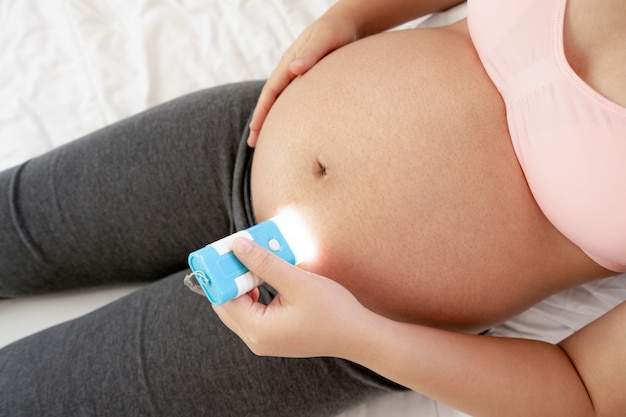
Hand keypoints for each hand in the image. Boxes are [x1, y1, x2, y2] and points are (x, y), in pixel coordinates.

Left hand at [213, 237, 371, 358]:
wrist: (357, 335)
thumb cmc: (332, 311)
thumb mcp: (297, 282)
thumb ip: (265, 263)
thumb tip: (237, 246)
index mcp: (257, 330)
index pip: (224, 297)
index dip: (222, 271)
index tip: (226, 248)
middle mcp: (255, 339)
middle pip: (227, 303)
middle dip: (231, 275)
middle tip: (240, 248)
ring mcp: (263, 339)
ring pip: (239, 305)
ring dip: (243, 281)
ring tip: (255, 259)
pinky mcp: (272, 335)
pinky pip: (252, 310)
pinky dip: (254, 291)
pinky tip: (266, 275)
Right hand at [247, 14, 359, 146]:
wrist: (347, 25)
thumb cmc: (337, 31)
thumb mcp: (325, 39)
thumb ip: (311, 53)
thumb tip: (295, 69)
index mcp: (289, 63)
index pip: (271, 91)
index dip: (262, 111)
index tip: (254, 128)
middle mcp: (290, 72)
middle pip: (272, 100)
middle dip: (261, 121)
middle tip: (252, 144)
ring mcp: (299, 78)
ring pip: (282, 103)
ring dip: (274, 121)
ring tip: (266, 143)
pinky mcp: (310, 84)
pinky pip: (296, 103)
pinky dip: (290, 117)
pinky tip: (292, 131)